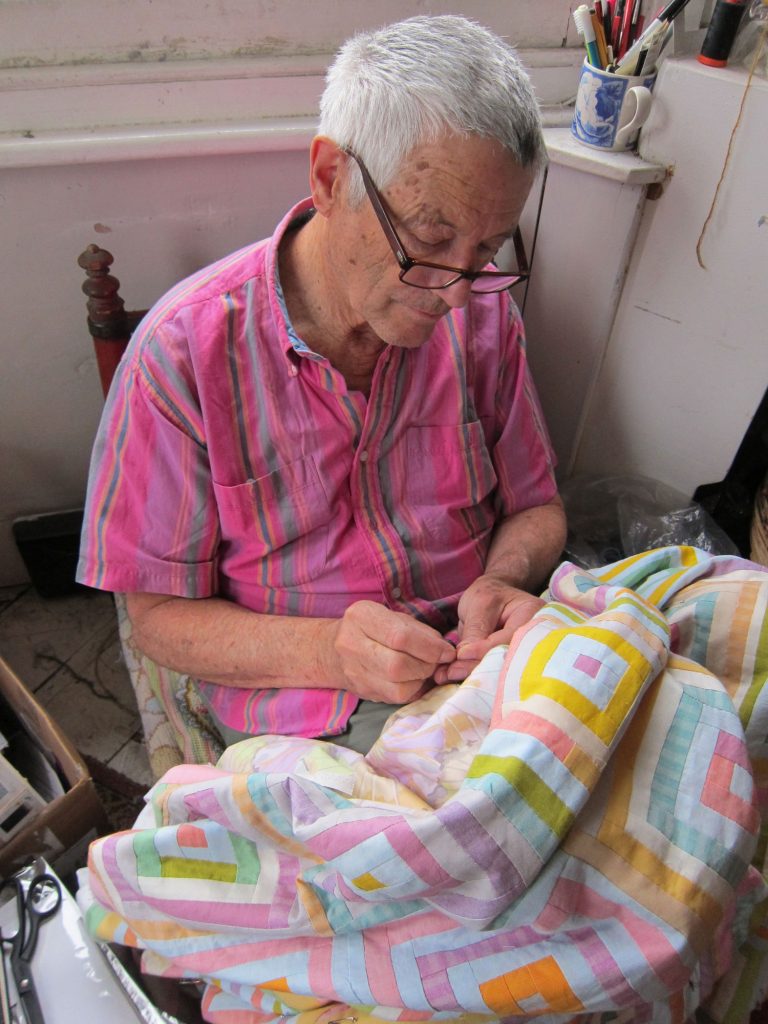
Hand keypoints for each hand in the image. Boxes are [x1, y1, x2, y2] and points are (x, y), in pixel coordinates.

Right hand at [323, 600, 456, 702]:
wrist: (332, 650)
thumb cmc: (372, 628)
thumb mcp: (392, 616)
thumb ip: (419, 631)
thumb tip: (446, 651)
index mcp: (361, 617)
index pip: (401, 637)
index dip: (430, 647)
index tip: (447, 651)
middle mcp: (351, 644)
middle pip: (398, 665)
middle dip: (426, 666)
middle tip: (436, 662)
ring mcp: (353, 671)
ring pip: (397, 687)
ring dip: (421, 680)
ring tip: (425, 669)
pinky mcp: (361, 691)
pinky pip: (396, 697)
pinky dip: (413, 690)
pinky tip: (414, 679)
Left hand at [433, 574, 543, 683]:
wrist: (494, 596)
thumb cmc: (488, 594)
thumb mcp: (480, 604)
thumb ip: (476, 629)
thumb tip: (465, 656)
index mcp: (532, 613)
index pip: (509, 637)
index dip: (484, 648)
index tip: (461, 654)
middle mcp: (536, 635)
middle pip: (508, 657)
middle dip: (478, 666)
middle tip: (452, 672)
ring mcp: (526, 651)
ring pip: (500, 668)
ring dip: (474, 673)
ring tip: (449, 675)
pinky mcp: (512, 661)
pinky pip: (495, 670)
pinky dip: (475, 673)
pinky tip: (454, 676)